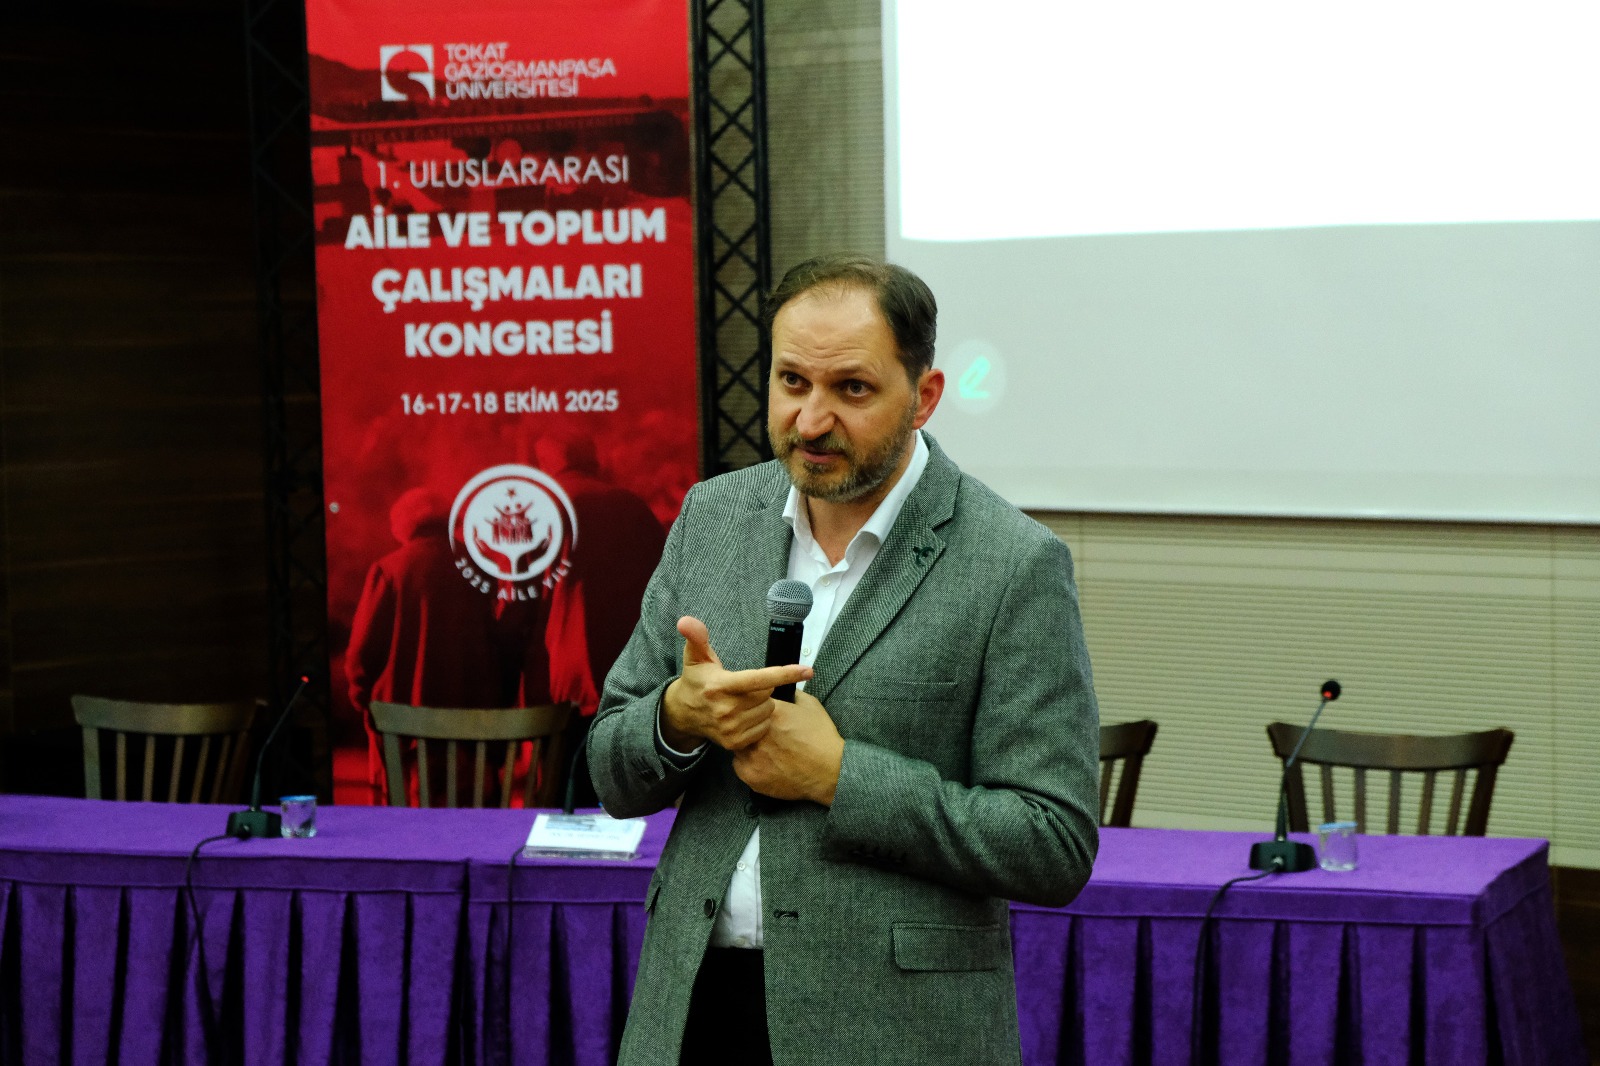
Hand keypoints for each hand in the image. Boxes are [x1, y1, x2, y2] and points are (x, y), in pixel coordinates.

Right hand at [660, 616, 811, 750]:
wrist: (684, 714)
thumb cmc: (697, 680)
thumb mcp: (695, 656)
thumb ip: (696, 636)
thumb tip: (686, 620)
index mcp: (720, 686)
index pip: (759, 679)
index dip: (785, 673)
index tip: (808, 670)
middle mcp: (725, 709)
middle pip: (767, 694)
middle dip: (763, 687)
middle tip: (746, 686)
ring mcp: (731, 728)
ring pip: (768, 711)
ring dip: (762, 704)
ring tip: (742, 701)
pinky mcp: (735, 742)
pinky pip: (764, 727)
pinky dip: (759, 720)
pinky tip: (744, 715)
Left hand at [732, 689, 844, 804]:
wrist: (830, 771)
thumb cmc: (822, 738)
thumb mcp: (811, 706)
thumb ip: (792, 693)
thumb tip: (780, 685)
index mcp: (770, 713)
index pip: (749, 703)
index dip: (754, 707)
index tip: (760, 713)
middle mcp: (756, 733)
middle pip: (740, 724)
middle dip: (747, 726)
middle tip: (763, 734)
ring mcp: (751, 755)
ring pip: (737, 745)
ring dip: (746, 745)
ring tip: (765, 750)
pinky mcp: (750, 775)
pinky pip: (739, 765)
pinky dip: (748, 764)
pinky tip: (764, 763)